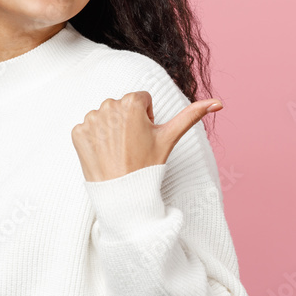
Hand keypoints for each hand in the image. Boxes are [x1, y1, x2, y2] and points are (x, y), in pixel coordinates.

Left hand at [71, 91, 222, 181]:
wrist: (122, 195)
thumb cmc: (147, 165)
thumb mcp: (170, 138)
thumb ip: (192, 115)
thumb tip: (219, 102)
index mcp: (132, 102)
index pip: (142, 100)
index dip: (146, 119)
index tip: (145, 138)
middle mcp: (109, 105)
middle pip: (122, 106)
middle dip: (128, 122)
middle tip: (133, 147)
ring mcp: (91, 119)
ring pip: (106, 116)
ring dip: (111, 129)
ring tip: (118, 151)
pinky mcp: (77, 133)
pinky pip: (89, 129)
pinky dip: (95, 140)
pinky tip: (104, 154)